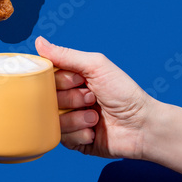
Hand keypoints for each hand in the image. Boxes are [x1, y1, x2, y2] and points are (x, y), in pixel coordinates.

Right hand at [35, 36, 155, 158]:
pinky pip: (60, 137)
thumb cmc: (124, 92)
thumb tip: (39, 41)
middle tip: (91, 98)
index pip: (46, 76)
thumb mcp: (95, 66)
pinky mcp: (72, 140)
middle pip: (46, 98)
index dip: (60, 79)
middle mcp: (66, 98)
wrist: (142, 126)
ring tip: (95, 116)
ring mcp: (68, 119)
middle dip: (71, 99)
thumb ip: (66, 55)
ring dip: (76, 118)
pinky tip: (94, 131)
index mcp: (70, 79)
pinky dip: (79, 133)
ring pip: (52, 119)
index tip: (79, 79)